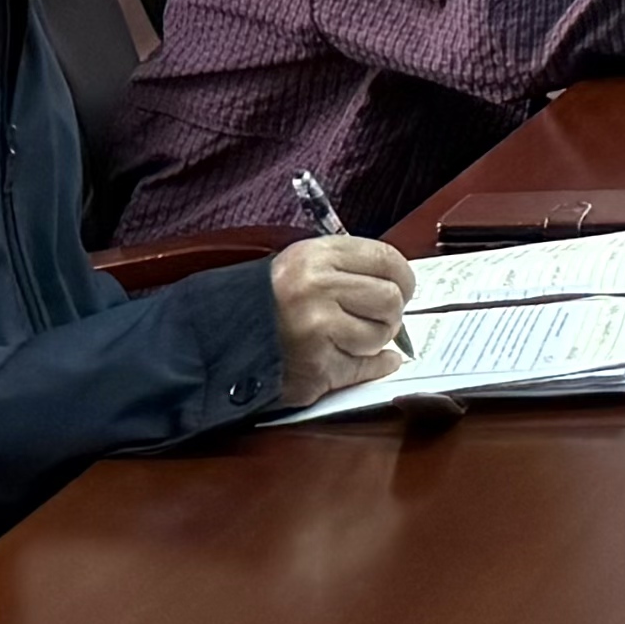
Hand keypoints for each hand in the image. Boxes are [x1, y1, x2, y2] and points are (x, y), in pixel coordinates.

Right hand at [270, 235, 415, 407]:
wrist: (221, 338)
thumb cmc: (271, 301)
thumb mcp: (304, 265)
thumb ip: (350, 267)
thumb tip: (401, 285)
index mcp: (317, 256)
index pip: (387, 260)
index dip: (403, 278)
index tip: (402, 288)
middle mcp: (317, 289)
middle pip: (390, 299)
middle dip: (390, 313)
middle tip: (376, 319)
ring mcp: (316, 330)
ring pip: (380, 335)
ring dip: (374, 341)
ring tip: (351, 338)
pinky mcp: (316, 367)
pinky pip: (366, 367)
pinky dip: (372, 367)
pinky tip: (363, 359)